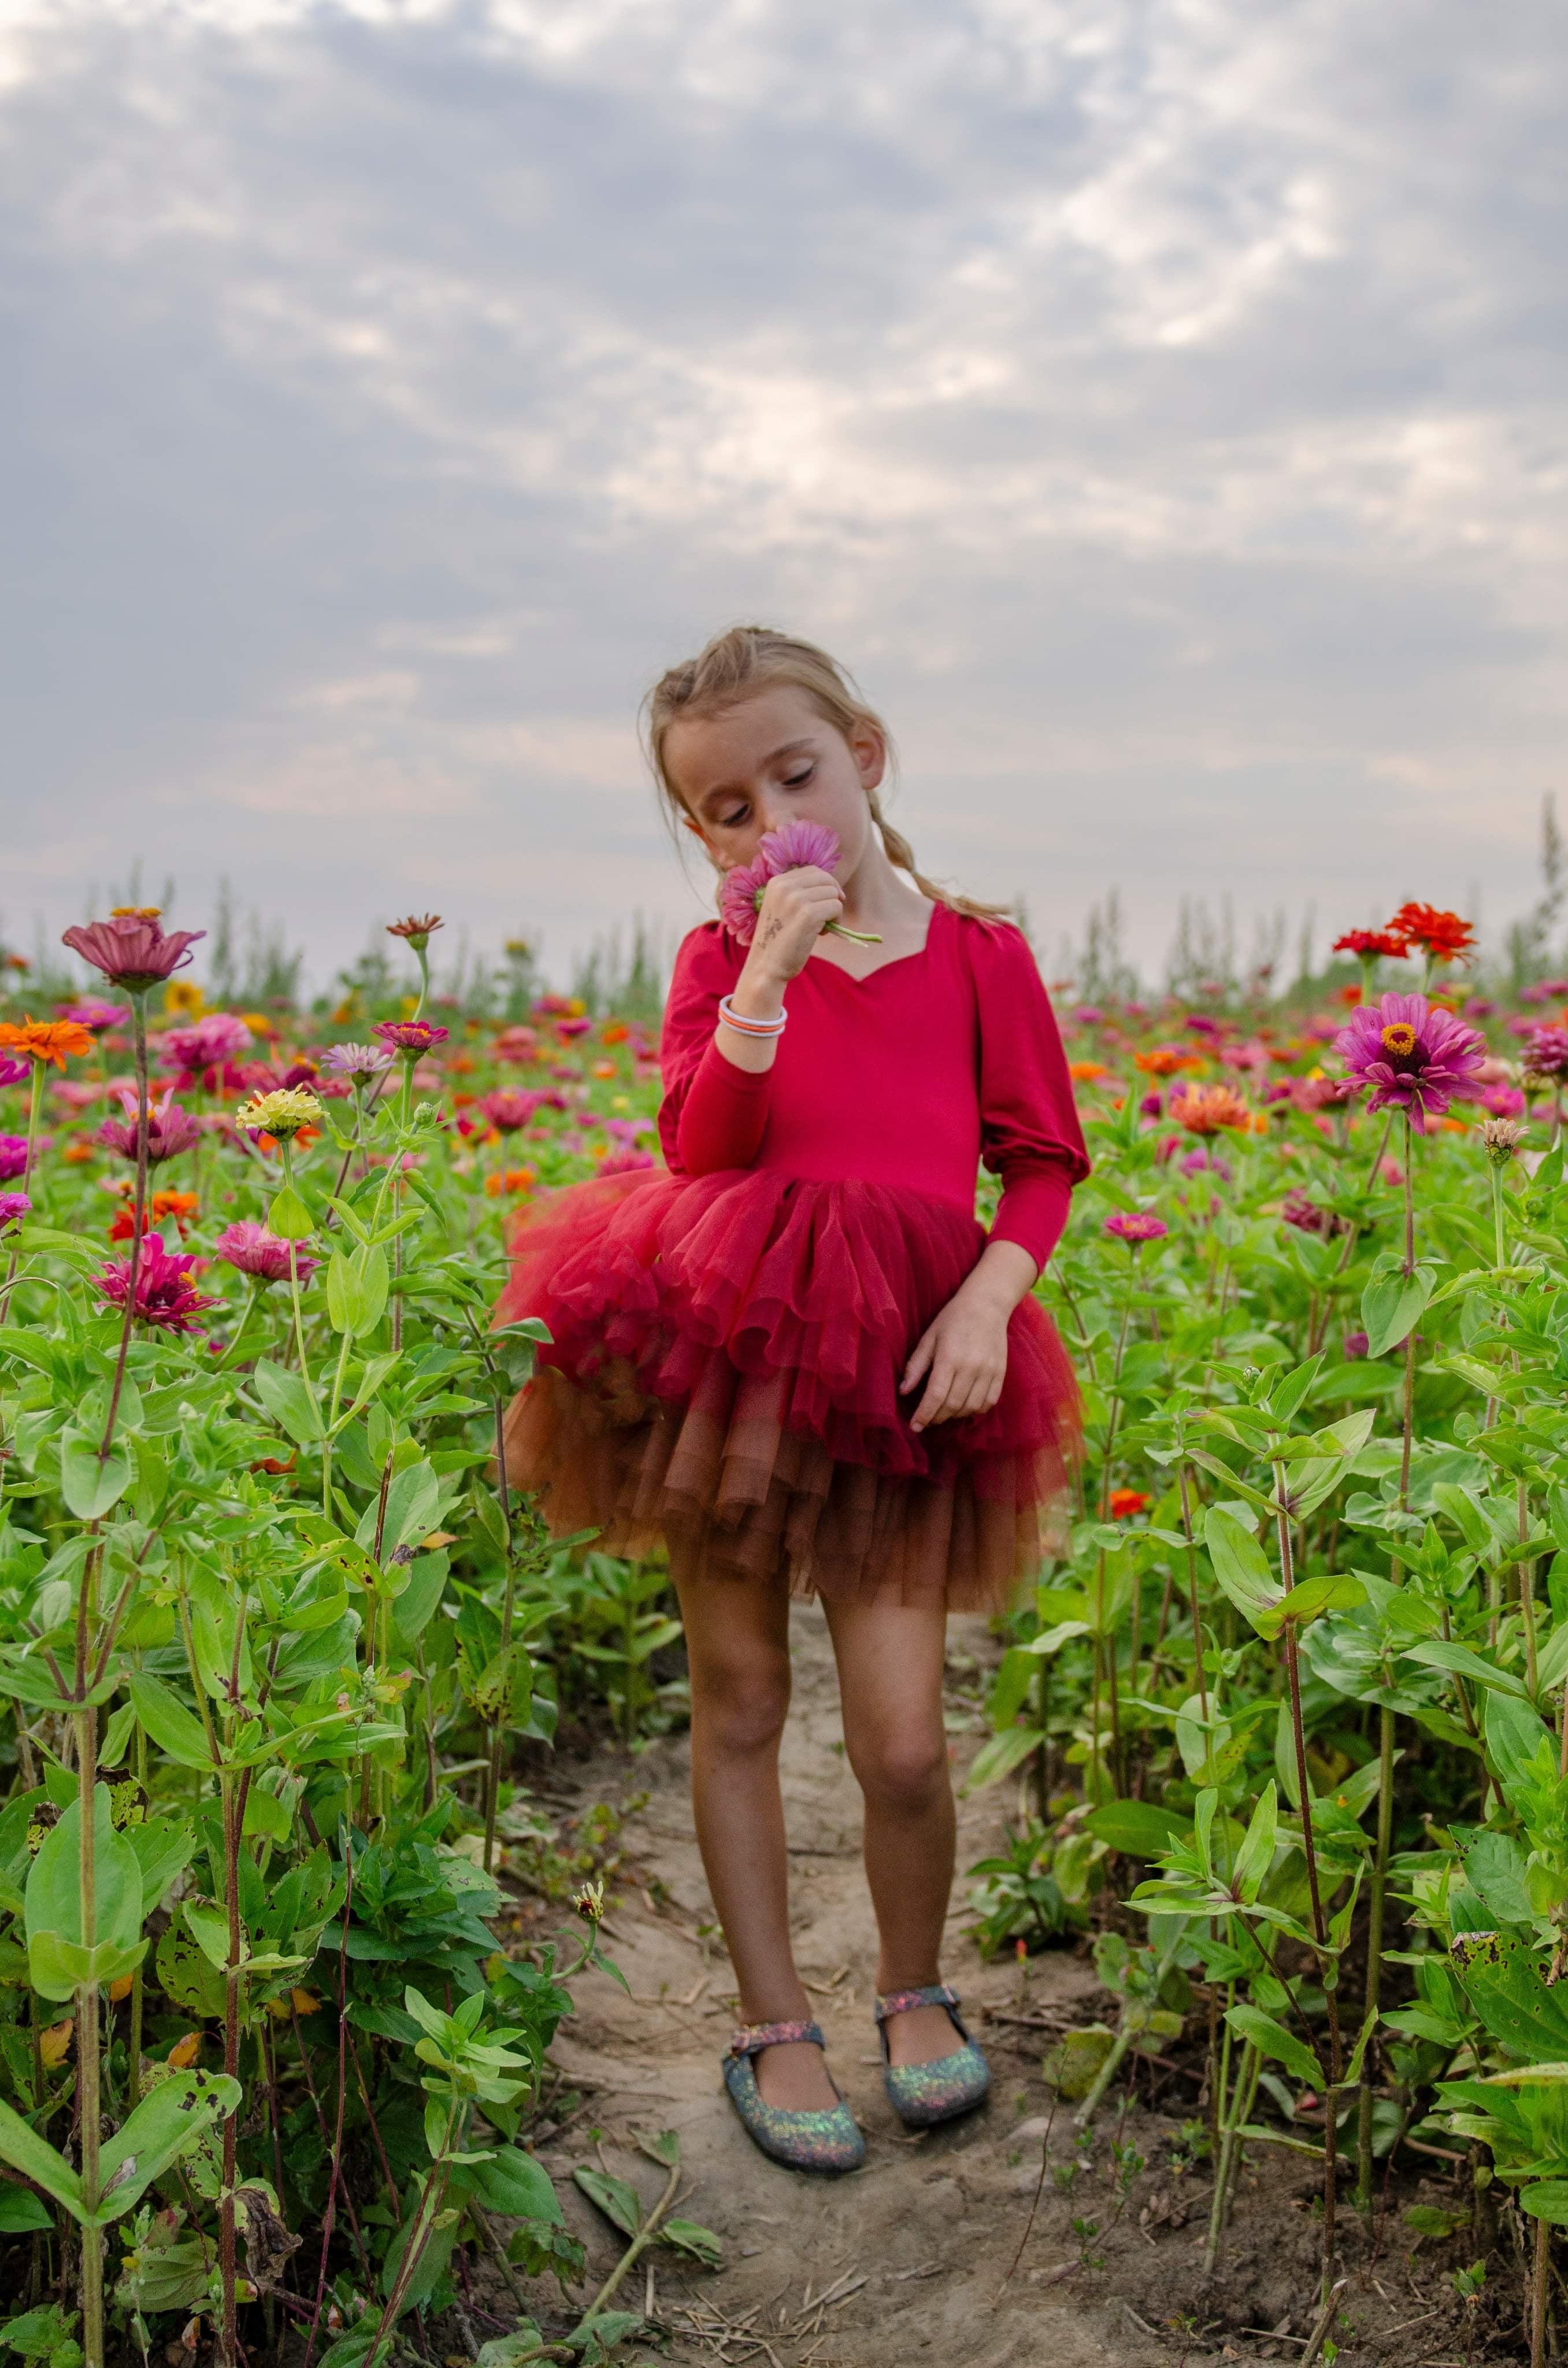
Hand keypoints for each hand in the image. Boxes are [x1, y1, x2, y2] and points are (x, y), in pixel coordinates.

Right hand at [739, 866, 844, 992]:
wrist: (766, 966)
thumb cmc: (777, 940)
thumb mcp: (781, 907)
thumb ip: (798, 893)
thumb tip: (831, 886)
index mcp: (776, 882)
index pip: (813, 871)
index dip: (825, 885)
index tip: (826, 902)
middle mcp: (785, 886)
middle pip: (826, 879)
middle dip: (833, 896)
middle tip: (827, 917)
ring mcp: (796, 899)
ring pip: (833, 893)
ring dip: (834, 911)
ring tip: (820, 928)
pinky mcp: (808, 914)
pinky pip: (836, 907)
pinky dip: (836, 921)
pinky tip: (821, 934)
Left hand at [899, 1276, 1011, 1432]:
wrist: (987, 1304)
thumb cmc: (952, 1319)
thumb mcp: (929, 1337)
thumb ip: (916, 1366)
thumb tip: (903, 1392)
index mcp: (949, 1357)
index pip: (935, 1396)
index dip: (924, 1415)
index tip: (915, 1427)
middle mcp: (971, 1367)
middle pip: (953, 1406)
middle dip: (937, 1418)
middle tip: (927, 1420)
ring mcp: (989, 1371)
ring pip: (970, 1408)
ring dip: (955, 1416)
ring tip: (943, 1412)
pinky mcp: (1000, 1373)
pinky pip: (988, 1402)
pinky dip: (974, 1410)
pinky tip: (964, 1407)